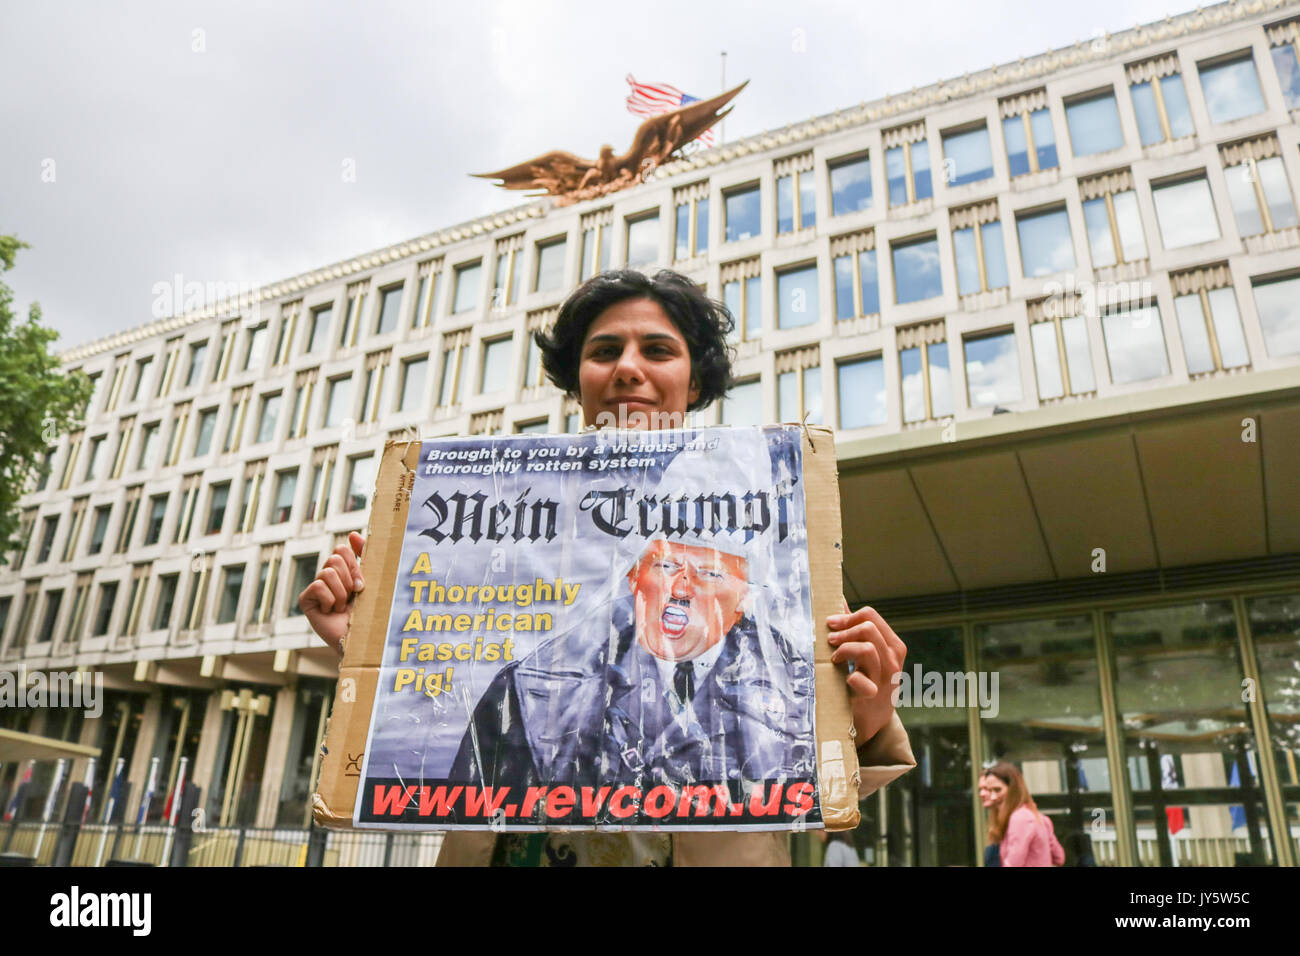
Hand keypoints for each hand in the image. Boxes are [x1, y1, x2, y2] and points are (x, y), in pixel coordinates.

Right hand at [299, 531, 364, 654]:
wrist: (361, 636)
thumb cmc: (369, 610)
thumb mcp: (370, 579)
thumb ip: (364, 556)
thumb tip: (353, 534)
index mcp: (343, 570)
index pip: (341, 550)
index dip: (353, 564)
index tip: (360, 583)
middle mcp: (327, 577)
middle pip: (334, 558)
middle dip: (348, 579)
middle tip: (352, 596)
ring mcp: (315, 588)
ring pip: (327, 572)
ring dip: (341, 592)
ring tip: (342, 607)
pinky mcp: (306, 600)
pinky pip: (318, 586)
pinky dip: (330, 600)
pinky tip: (330, 612)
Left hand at [827, 601, 906, 746]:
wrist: (874, 720)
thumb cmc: (869, 680)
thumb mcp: (869, 653)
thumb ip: (856, 628)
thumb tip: (839, 601)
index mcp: (893, 645)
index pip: (870, 615)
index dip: (847, 616)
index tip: (831, 624)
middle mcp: (893, 659)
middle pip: (867, 628)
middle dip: (844, 631)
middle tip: (830, 641)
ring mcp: (885, 678)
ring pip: (866, 648)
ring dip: (844, 650)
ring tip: (835, 658)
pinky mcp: (873, 696)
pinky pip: (858, 679)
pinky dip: (848, 677)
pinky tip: (845, 679)